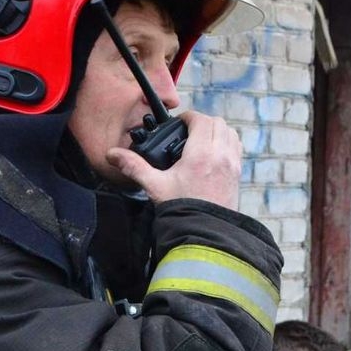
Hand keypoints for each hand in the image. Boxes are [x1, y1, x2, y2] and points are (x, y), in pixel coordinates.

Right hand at [105, 111, 241, 208]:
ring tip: (201, 140)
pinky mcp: (237, 174)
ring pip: (230, 132)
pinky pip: (237, 147)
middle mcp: (220, 155)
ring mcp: (232, 164)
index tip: (179, 124)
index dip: (188, 117)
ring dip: (216, 131)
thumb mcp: (155, 186)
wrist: (204, 233)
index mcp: (200, 154)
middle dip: (202, 122)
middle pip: (217, 122)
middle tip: (188, 131)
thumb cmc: (182, 210)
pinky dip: (227, 143)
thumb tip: (113, 155)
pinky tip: (214, 154)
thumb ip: (134, 167)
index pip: (200, 120)